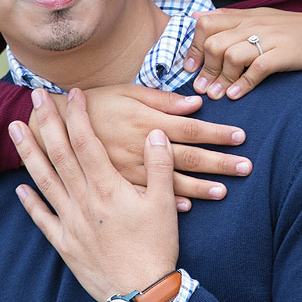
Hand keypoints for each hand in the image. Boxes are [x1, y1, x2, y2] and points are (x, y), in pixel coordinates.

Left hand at [10, 88, 178, 301]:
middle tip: (33, 97)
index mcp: (107, 188)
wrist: (141, 295)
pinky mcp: (65, 245)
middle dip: (46, 122)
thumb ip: (159, 166)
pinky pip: (42, 219)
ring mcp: (70, 223)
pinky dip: (30, 202)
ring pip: (44, 181)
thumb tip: (155, 133)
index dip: (78, 115)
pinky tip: (20, 188)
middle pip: (59, 154)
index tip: (74, 94)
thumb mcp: (164, 204)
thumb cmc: (156, 248)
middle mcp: (83, 201)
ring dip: (28, 153)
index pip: (86, 142)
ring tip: (14, 129)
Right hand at [28, 84, 251, 210]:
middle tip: (247, 167)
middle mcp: (142, 149)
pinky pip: (147, 198)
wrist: (54, 128)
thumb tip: (196, 103)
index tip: (241, 137)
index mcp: (147, 123)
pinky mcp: (118, 186)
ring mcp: (131, 171)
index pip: (192, 129)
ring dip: (200, 187)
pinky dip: (167, 204)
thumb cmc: (96, 105)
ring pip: (172, 182)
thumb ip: (162, 101)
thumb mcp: (128, 94)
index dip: (218, 133)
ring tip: (223, 191)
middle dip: (220, 163)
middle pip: (189, 158)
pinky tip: (187, 207)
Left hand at [183, 8, 301, 98]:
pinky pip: (258, 68)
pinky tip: (237, 95)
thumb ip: (228, 19)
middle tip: (202, 89)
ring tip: (217, 96)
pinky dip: (244, 84)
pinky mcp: (285, 52)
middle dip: (205, 69)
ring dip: (221, 80)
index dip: (194, 48)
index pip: (206, 24)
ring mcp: (270, 37)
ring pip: (232, 56)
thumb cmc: (292, 31)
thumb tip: (195, 16)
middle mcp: (254, 24)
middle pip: (215, 43)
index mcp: (245, 16)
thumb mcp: (259, 18)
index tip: (190, 68)